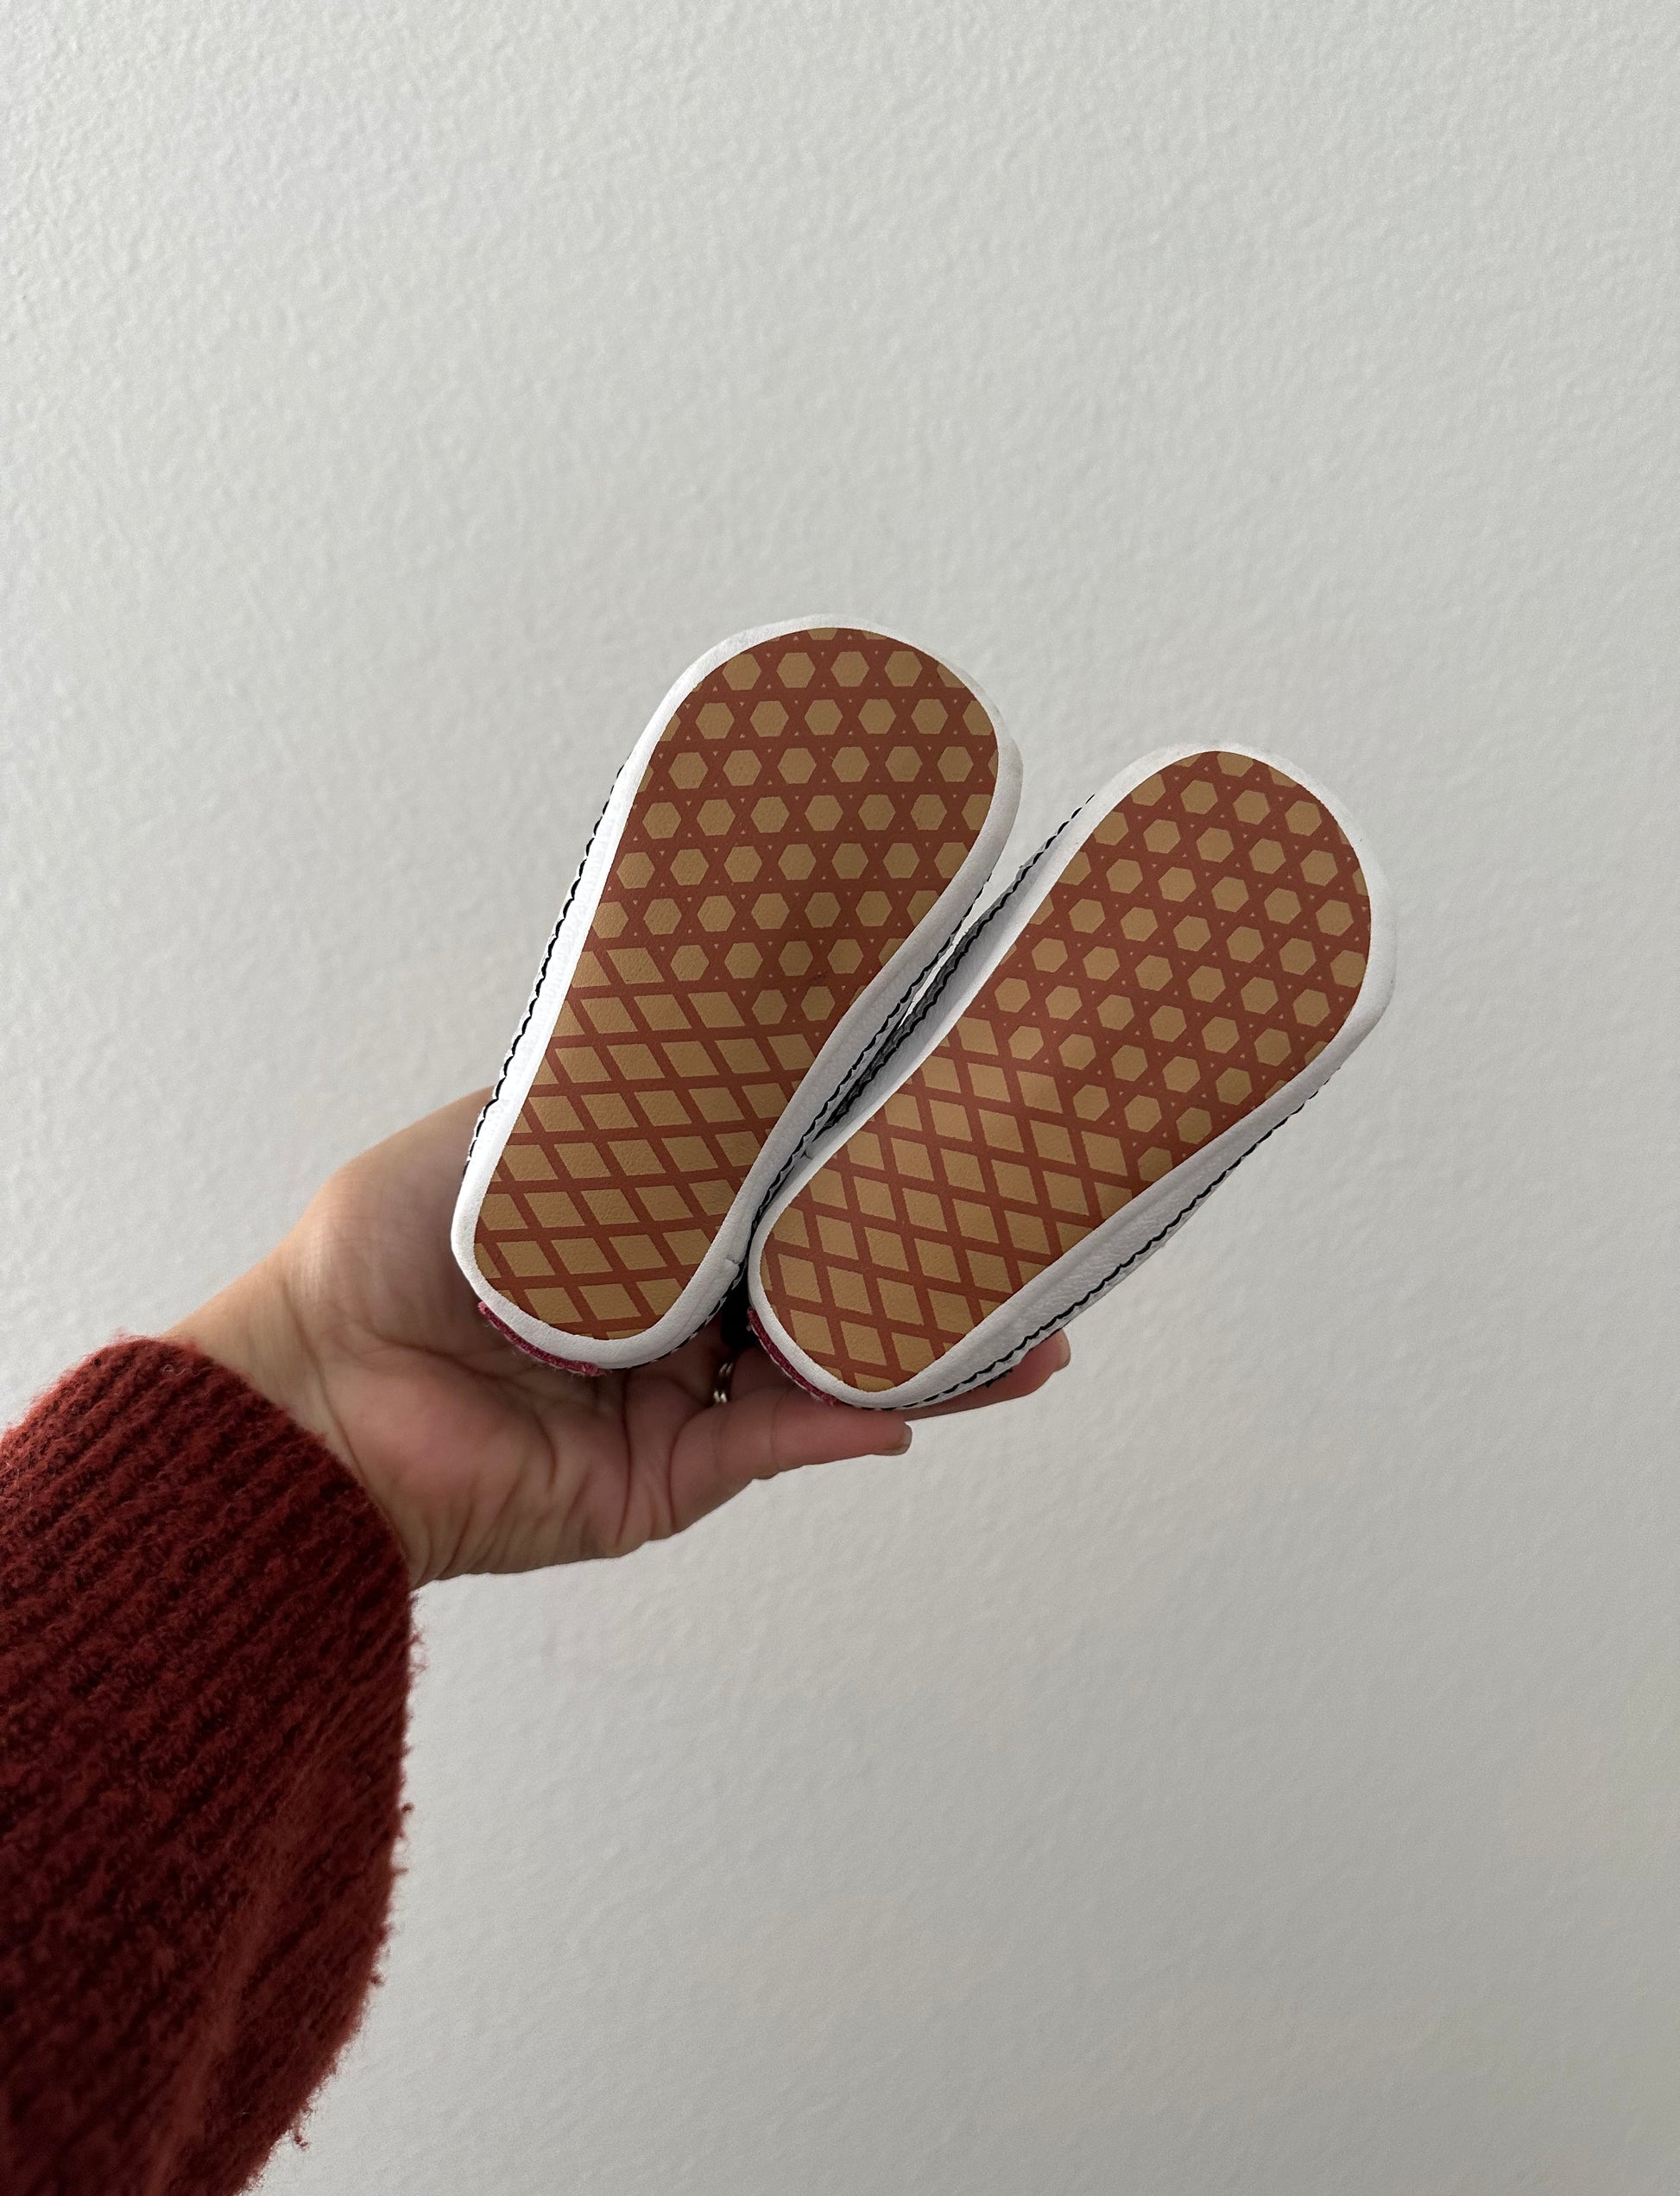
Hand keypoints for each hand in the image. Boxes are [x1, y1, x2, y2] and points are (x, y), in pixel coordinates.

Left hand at [168, 1094, 1069, 1585]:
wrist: (316, 1389)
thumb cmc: (386, 1246)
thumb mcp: (516, 1133)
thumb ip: (628, 1105)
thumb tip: (747, 1055)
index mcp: (648, 1225)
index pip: (785, 1194)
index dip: (867, 1166)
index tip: (953, 1130)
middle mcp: (677, 1314)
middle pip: (828, 1286)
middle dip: (928, 1267)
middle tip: (1031, 1237)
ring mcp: (682, 1400)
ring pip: (828, 1372)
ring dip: (925, 1355)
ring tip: (1029, 1334)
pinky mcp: (669, 1478)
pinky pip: (775, 1443)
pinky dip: (845, 1420)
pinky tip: (920, 1396)